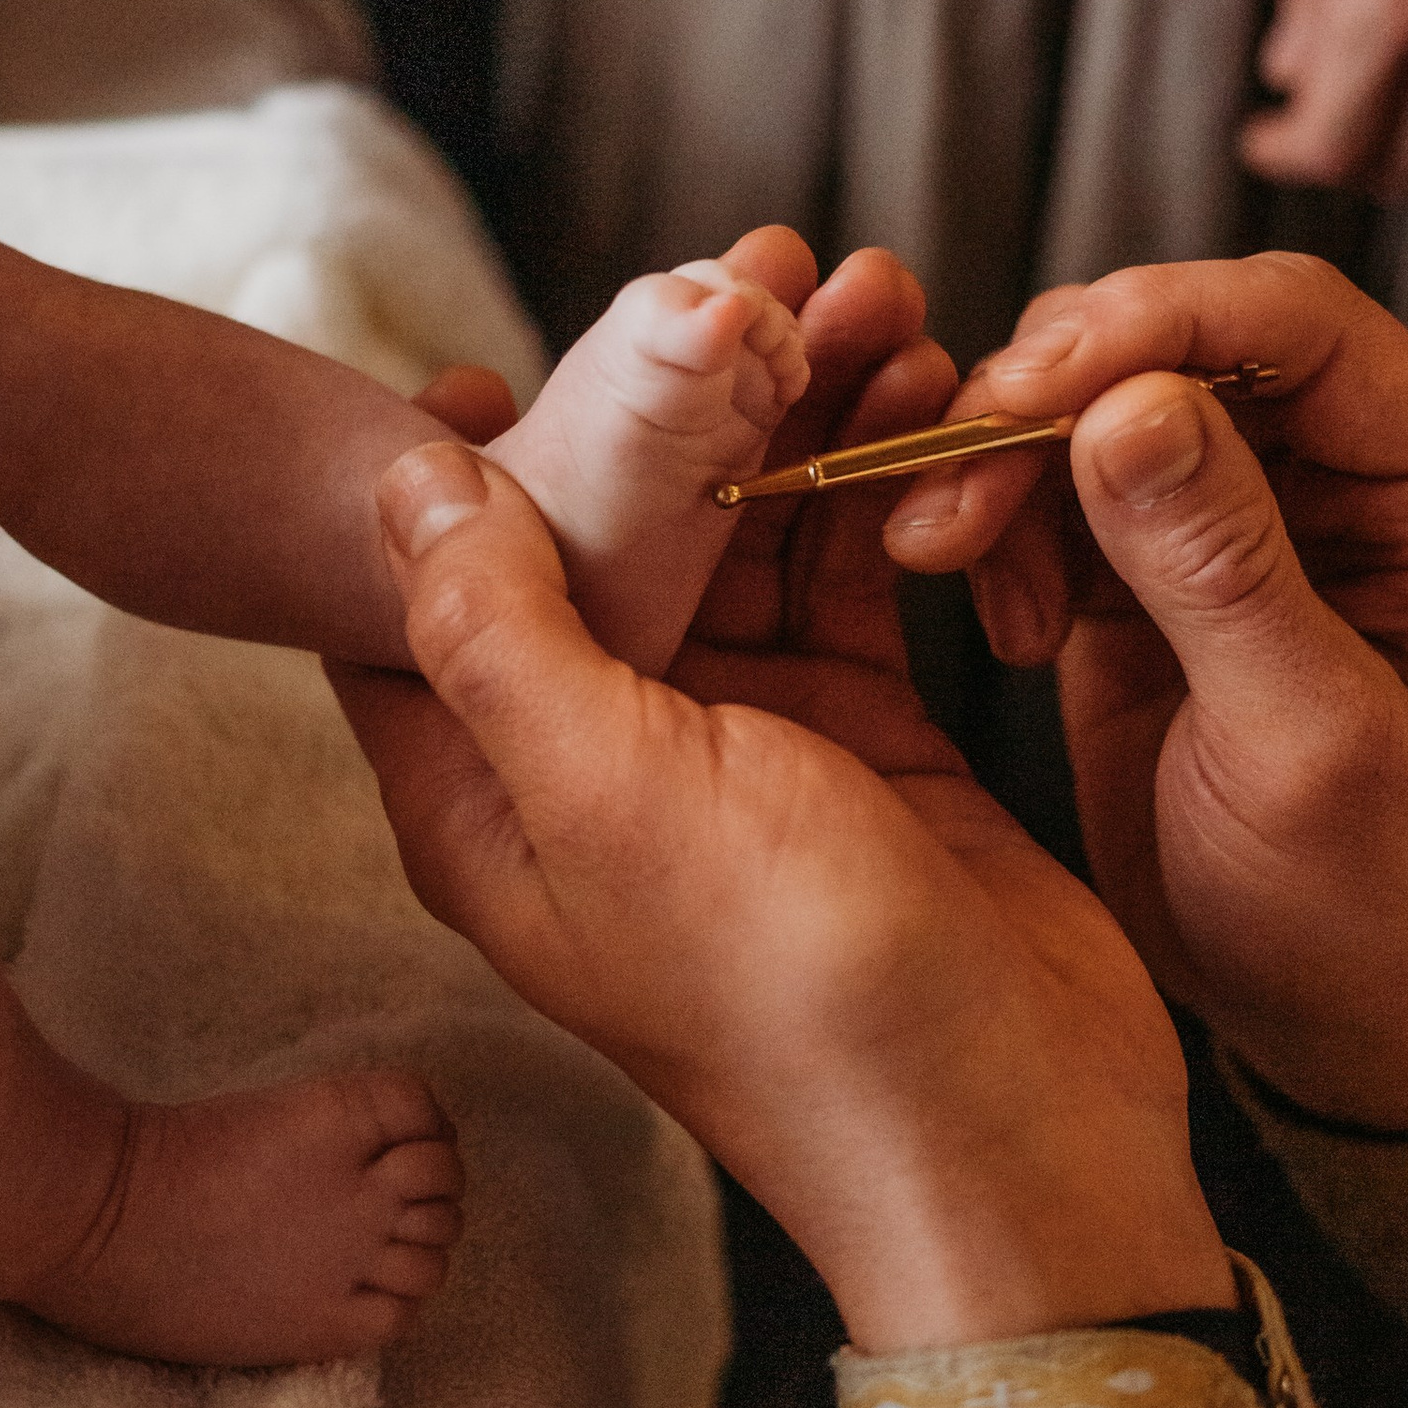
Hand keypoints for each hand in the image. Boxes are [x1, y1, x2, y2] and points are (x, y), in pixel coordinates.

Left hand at [331, 241, 1230, 1353]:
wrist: (1013, 1139)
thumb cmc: (795, 990)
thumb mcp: (611, 792)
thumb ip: (494, 628)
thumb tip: (394, 473)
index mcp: (492, 795)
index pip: (419, 597)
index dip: (446, 463)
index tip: (509, 343)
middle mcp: (602, 764)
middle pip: (599, 536)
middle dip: (665, 398)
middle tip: (746, 268)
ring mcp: (739, 750)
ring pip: (738, 538)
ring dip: (793, 418)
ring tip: (865, 296)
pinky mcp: (863, 743)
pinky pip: (848, 574)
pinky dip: (880, 484)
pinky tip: (928, 389)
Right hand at [882, 255, 1407, 1125]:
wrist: (1333, 1016)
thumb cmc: (1363, 904)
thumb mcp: (1304, 746)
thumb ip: (1223, 570)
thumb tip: (1131, 405)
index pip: (1299, 324)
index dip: (1150, 326)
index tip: (1020, 390)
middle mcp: (1370, 460)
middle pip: (1182, 336)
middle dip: (1046, 397)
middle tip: (946, 488)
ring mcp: (1264, 496)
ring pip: (1099, 392)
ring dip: (1003, 459)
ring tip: (945, 556)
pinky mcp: (1168, 545)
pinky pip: (1058, 472)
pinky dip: (1002, 520)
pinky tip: (1003, 621)